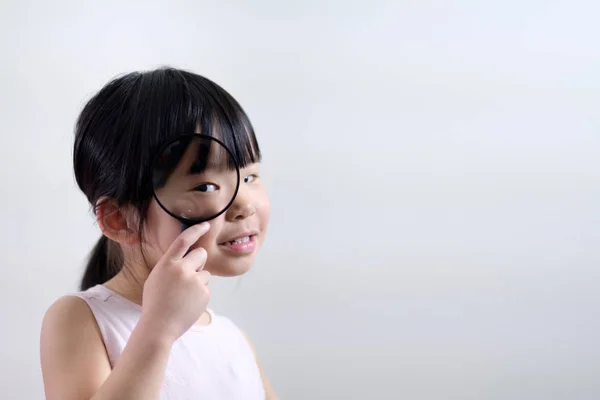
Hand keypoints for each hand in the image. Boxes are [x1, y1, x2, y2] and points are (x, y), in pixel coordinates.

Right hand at [138, 222, 210, 343]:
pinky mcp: (204, 293)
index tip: (206, 224)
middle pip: (201, 254)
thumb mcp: (157, 278)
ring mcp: (195, 282)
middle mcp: (182, 270)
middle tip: (190, 275)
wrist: (159, 327)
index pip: (183, 240)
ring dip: (198, 281)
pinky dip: (200, 294)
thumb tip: (189, 259)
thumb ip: (172, 266)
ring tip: (184, 296)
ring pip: (205, 273)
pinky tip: (188, 304)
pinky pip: (206, 288)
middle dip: (199, 261)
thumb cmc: (156, 303)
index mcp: (167, 264)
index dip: (196, 230)